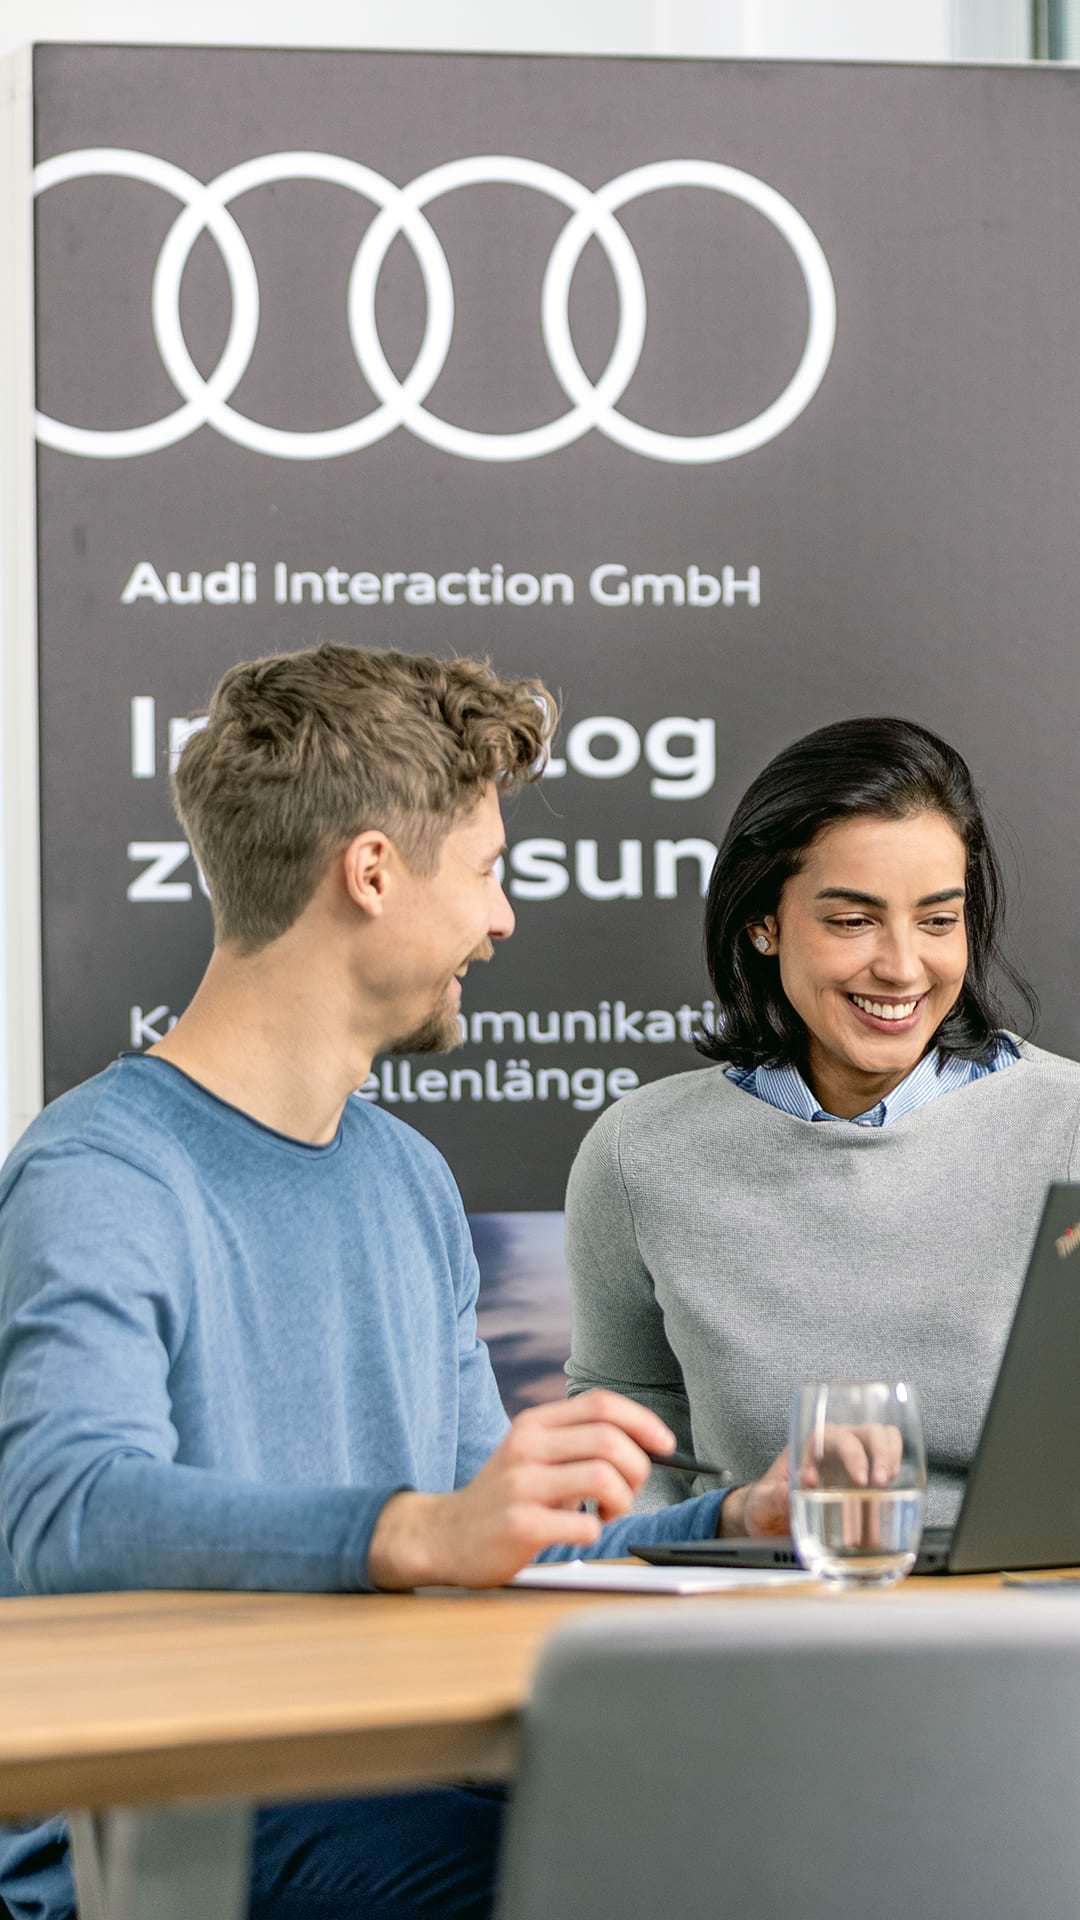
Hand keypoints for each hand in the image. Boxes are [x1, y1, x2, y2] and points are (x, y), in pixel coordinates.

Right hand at [368, 1389, 675, 1589]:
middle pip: (610, 1440)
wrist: (445, 1535)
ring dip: (621, 1501)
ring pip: (604, 1477)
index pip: (601, 1404)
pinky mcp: (520, 1524)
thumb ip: (577, 1443)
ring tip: (605, 1512)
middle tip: (627, 1492)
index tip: (665, 1445)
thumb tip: (647, 1447)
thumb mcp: (532, 1454)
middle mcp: (526, 1446)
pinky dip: (596, 1531)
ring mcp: (521, 1485)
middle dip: (637, 1469)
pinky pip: (586, 1524)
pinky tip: (579, 1532)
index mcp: (533, 1423)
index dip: (642, 1422)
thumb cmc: (505, 1496)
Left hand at [719, 1422, 904, 1538]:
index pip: (836, 1436)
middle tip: (880, 1482)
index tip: (860, 1480)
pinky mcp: (866, 1478)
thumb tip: (793, 1490)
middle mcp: (836, 1446)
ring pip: (884, 1439)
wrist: (772, 1520)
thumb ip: (774, 1497)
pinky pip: (889, 1463)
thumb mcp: (763, 1502)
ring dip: (892, 1457)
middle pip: (867, 1432)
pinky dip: (898, 1472)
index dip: (852, 1453)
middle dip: (880, 1453)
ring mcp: (855, 1460)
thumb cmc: (767, 1503)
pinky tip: (896, 1492)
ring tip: (889, 1484)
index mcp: (810, 1445)